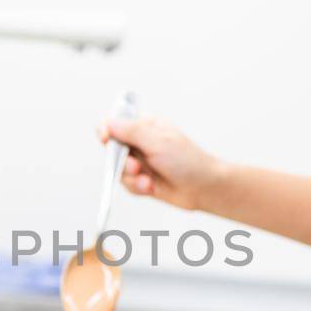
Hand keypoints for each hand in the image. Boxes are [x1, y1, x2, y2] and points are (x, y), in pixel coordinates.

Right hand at [96, 115, 225, 211]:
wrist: (205, 188)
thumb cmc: (188, 161)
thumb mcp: (158, 142)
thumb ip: (131, 132)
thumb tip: (109, 122)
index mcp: (145, 126)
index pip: (116, 123)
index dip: (106, 130)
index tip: (105, 138)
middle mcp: (141, 143)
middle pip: (113, 149)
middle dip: (121, 161)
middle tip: (135, 166)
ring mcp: (141, 162)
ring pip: (118, 170)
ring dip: (132, 177)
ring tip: (147, 180)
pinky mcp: (142, 180)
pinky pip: (127, 185)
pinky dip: (138, 187)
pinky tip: (152, 187)